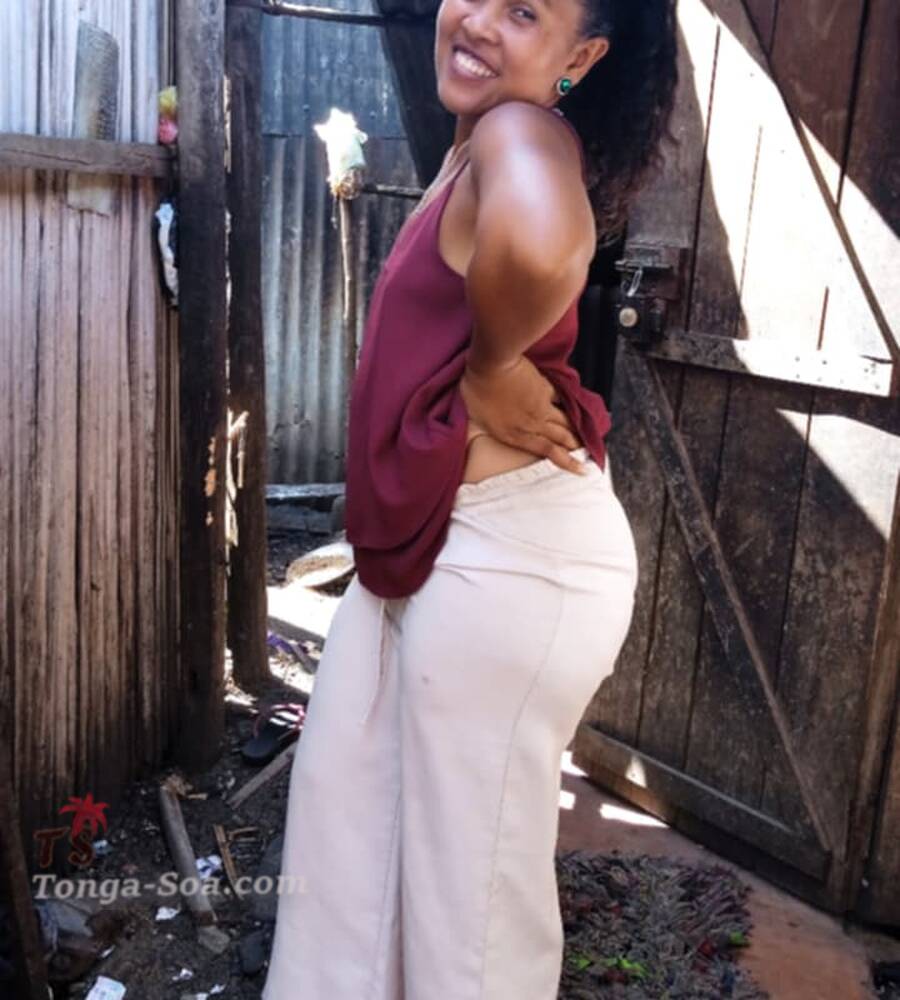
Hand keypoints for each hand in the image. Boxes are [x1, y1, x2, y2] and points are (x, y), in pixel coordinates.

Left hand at [459, 354, 587, 474]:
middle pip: (561, 437)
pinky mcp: (545, 388)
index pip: (546, 451)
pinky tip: (572, 404)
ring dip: (575, 428)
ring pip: (565, 421)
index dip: (566, 462)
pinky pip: (561, 399)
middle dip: (574, 446)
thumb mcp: (474, 418)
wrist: (493, 365)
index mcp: (515, 434)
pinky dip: (567, 403)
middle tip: (584, 452)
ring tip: (584, 433)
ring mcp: (542, 406)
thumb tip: (481, 430)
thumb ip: (484, 427)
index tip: (580, 469)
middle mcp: (533, 424)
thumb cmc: (477, 389)